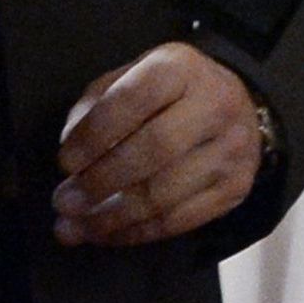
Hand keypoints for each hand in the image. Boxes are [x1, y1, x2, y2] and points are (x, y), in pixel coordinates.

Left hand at [50, 43, 264, 244]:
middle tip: (63, 202)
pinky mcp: (235, 188)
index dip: (95, 135)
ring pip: (165, 195)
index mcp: (181, 68)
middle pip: (154, 151)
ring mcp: (231, 150)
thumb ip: (97, 106)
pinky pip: (179, 222)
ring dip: (111, 218)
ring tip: (75, 228)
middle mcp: (215, 105)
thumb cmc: (170, 93)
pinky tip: (106, 234)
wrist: (240, 104)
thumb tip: (71, 151)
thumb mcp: (133, 76)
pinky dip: (135, 233)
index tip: (65, 162)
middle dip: (101, 182)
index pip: (134, 100)